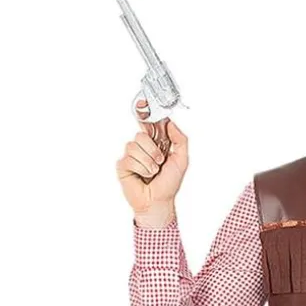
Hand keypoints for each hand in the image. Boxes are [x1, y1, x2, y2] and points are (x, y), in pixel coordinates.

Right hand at [116, 99, 189, 217]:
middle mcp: (142, 147)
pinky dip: (140, 168)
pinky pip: (129, 158)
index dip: (145, 114)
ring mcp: (131, 155)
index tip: (144, 103)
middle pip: (141, 134)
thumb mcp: (182, 160)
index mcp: (155, 143)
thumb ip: (180, 140)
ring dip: (148, 162)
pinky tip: (143, 176)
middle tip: (159, 162)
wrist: (159, 202)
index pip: (148, 124)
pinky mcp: (123, 165)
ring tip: (152, 172)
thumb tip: (171, 123)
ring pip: (134, 145)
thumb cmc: (168, 184)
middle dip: (153, 150)